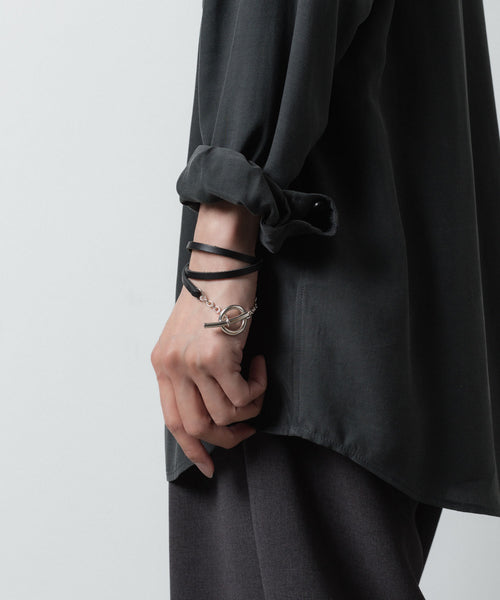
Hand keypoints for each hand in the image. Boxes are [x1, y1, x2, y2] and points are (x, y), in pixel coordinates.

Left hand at [150, 260, 266, 478]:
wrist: (222, 264)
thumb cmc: (213, 297)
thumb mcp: (191, 338)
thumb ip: (193, 372)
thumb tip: (216, 409)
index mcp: (162, 364)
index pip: (171, 420)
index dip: (192, 449)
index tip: (208, 466)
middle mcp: (172, 366)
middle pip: (196, 426)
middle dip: (227, 437)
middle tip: (247, 428)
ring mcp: (192, 363)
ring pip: (224, 416)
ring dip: (249, 408)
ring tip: (255, 382)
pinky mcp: (215, 357)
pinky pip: (243, 397)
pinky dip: (257, 388)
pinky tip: (258, 363)